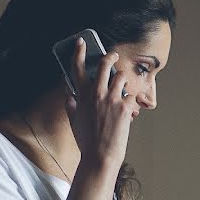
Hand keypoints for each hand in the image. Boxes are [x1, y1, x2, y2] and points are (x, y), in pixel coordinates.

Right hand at [65, 37, 135, 169]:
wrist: (100, 157)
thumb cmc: (87, 142)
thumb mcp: (74, 122)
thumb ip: (71, 106)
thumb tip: (69, 95)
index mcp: (81, 96)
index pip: (77, 68)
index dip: (78, 52)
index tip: (81, 42)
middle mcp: (96, 94)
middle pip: (105, 64)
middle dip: (110, 56)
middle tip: (112, 56)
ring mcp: (112, 99)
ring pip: (121, 76)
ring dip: (122, 80)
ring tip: (122, 87)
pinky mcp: (125, 107)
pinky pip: (131, 95)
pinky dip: (130, 101)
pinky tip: (128, 111)